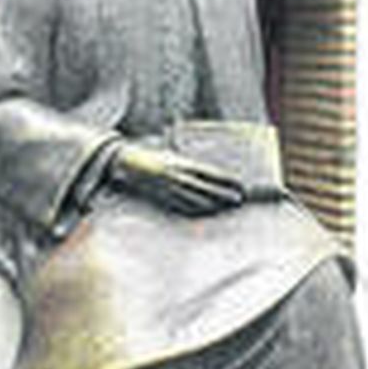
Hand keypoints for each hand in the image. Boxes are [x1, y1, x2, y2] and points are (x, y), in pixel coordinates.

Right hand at [109, 142, 244, 215]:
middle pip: (208, 189)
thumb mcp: (174, 156)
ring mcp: (171, 190)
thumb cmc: (154, 158)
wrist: (127, 164)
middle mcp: (178, 177)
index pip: (211, 174)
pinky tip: (207, 212)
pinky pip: (184, 208)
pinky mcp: (163, 200)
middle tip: (239, 200)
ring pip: (198, 201)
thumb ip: (191, 165)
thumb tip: (210, 173)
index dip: (227, 180)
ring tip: (227, 207)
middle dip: (225, 195)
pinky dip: (199, 211)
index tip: (240, 184)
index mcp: (182, 163)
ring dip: (215, 205)